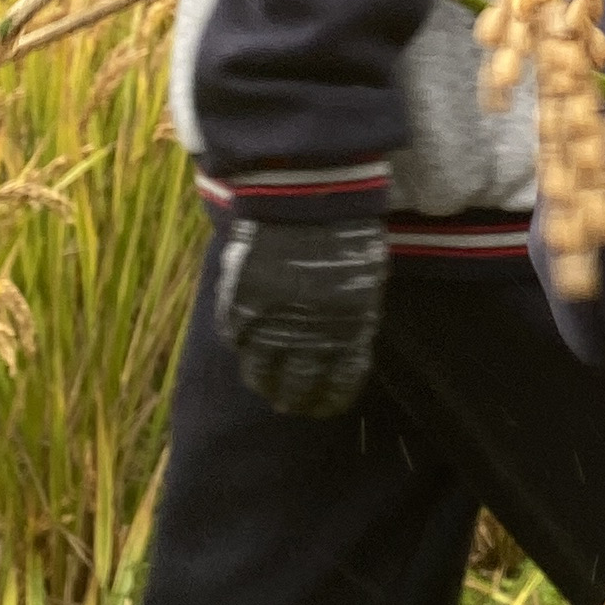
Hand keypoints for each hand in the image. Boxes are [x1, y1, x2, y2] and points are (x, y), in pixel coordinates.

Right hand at [214, 213, 389, 418]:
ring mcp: (271, 324)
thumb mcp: (368, 277)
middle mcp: (310, 338)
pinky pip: (236, 340)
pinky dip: (241, 348)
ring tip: (265, 388)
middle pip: (298, 386)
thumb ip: (356, 315)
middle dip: (295, 400)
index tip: (323, 406)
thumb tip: (348, 342)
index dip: (330, 400)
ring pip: (261, 372)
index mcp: (349, 331)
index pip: (340, 383)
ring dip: (264, 384)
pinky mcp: (240, 307)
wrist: (309, 197)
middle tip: (289, 405)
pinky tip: (244, 351)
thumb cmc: (349, 229)